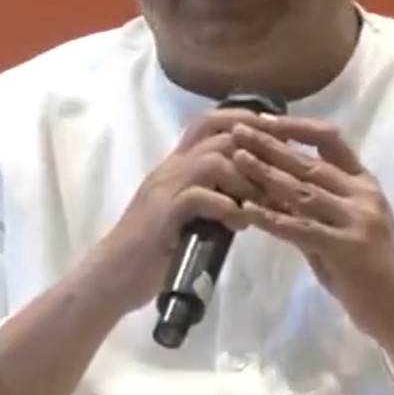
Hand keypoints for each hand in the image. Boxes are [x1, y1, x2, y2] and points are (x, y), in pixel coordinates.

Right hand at [81, 108, 267, 315]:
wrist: (113, 274)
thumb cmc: (151, 248)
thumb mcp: (187, 214)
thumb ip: (211, 197)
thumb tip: (252, 194)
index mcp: (175, 166)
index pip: (209, 122)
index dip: (245, 120)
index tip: (276, 136)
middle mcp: (170, 169)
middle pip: (218, 134)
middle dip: (257, 150)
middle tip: (280, 174)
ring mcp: (164, 189)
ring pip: (214, 161)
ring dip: (246, 182)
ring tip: (260, 206)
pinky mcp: (163, 213)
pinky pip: (203, 196)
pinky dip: (229, 209)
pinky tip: (239, 226)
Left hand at [231, 115, 393, 340]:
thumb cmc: (364, 267)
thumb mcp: (339, 226)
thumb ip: (309, 206)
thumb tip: (265, 186)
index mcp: (364, 184)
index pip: (331, 142)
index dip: (296, 128)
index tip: (263, 120)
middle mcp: (363, 196)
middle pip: (309, 163)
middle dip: (270, 145)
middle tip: (236, 130)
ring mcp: (357, 220)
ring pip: (303, 191)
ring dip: (265, 174)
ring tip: (236, 159)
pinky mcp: (347, 248)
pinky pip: (301, 228)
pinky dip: (271, 218)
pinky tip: (247, 209)